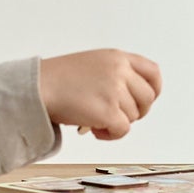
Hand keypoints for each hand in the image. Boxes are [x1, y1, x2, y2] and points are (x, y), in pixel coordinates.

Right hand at [38, 49, 162, 139]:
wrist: (39, 88)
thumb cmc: (59, 79)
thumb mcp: (93, 63)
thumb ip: (116, 74)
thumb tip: (132, 99)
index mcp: (117, 57)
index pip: (153, 72)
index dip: (153, 90)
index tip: (144, 101)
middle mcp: (119, 71)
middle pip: (147, 98)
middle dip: (136, 112)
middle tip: (117, 116)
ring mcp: (115, 91)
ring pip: (133, 116)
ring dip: (117, 123)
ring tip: (95, 120)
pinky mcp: (109, 111)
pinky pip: (123, 130)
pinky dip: (111, 135)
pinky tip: (95, 130)